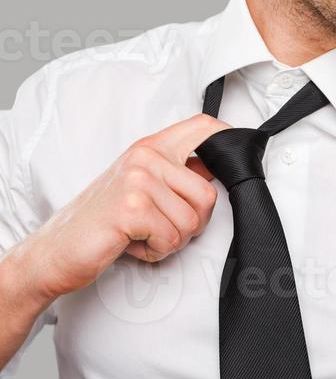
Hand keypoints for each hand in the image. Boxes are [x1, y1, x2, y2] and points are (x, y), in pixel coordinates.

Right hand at [22, 113, 230, 301]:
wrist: (54, 251)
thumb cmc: (99, 222)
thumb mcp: (139, 187)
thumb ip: (173, 175)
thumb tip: (215, 172)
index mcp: (150, 148)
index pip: (203, 127)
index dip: (228, 138)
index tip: (239, 154)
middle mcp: (145, 157)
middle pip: (208, 194)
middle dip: (192, 225)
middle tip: (160, 228)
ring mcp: (138, 180)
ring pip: (192, 222)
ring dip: (170, 241)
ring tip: (141, 235)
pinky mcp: (132, 208)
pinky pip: (171, 238)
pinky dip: (155, 252)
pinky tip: (131, 243)